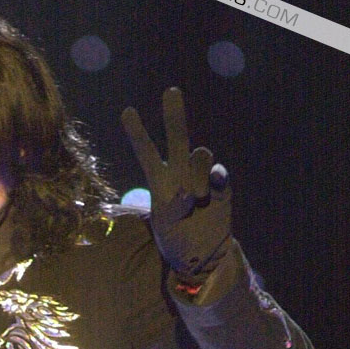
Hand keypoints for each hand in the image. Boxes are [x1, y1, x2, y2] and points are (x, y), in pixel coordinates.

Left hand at [121, 87, 231, 274]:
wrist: (201, 256)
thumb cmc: (176, 241)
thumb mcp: (166, 226)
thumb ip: (175, 204)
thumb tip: (190, 190)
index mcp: (160, 181)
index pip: (147, 153)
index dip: (137, 133)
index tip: (127, 112)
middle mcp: (181, 173)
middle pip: (178, 137)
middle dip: (174, 114)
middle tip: (170, 91)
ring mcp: (202, 178)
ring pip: (200, 156)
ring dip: (195, 175)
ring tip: (194, 201)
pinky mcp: (222, 188)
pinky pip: (219, 173)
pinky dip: (216, 176)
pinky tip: (212, 185)